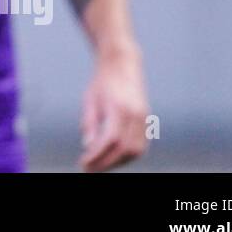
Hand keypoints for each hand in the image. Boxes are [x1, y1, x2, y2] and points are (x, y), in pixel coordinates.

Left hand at [80, 47, 149, 171]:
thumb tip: (88, 147)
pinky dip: (127, 156)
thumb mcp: (89, 100)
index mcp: (119, 108)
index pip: (110, 140)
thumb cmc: (102, 82)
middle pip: (124, 149)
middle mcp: (135, 115)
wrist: (122, 64)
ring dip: (118, 162)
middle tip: (89, 168)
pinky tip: (113, 157)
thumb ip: (89, 123)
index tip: (84, 164)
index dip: (97, 156)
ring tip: (100, 164)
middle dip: (106, 163)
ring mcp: (144, 118)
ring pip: (136, 151)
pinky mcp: (147, 121)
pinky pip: (141, 146)